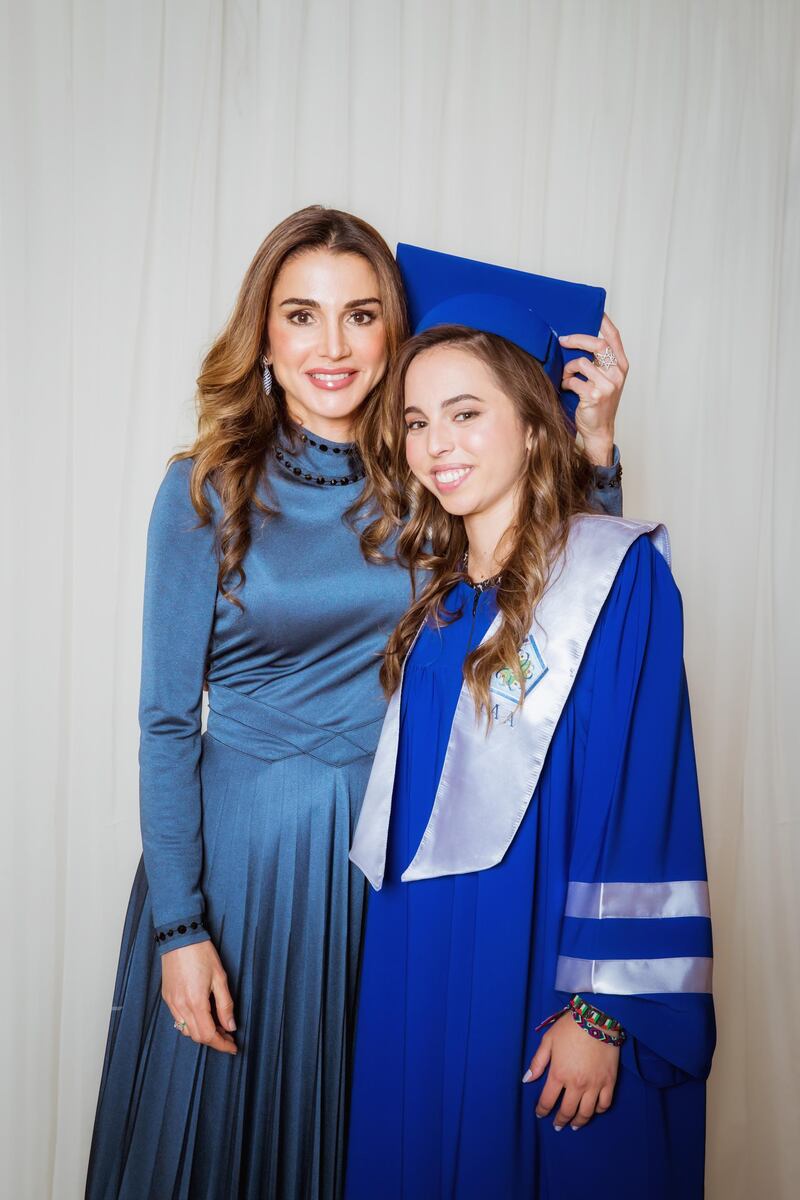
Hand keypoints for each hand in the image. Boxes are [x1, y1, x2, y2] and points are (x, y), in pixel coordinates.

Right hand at [161, 939, 237, 1054]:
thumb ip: (225, 1005)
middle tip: (228, 1035)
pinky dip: (191, 1024)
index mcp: (195, 1002)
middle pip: (196, 1036)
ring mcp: (171, 1002)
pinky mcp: (167, 997)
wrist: (179, 936)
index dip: (222, 1044)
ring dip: (202, 1033)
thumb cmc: (202, 953)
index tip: (233, 1047)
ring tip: (217, 1025)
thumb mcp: (220, 977)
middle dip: (214, 1040)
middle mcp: (180, 1006)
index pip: (208, 1035)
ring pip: (186, 1030)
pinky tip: (202, 1015)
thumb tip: (230, 1026)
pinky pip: (178, 1019)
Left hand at [524, 1012, 618, 1129]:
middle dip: (560, 1120)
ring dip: (579, 1122)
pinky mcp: (609, 1082)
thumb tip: (527, 1080)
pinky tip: (593, 1110)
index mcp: (559, 1074)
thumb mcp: (548, 1041)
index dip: (542, 1110)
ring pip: (586, 1112)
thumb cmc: (569, 1028)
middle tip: (557, 1126)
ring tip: (574, 1125)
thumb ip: (537, 1062)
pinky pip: (604, 1104)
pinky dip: (598, 1110)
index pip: (548, 1100)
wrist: (597, 1018)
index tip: (540, 1114)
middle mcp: (576, 1084)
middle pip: (567, 1111)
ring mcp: (594, 1085)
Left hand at [559, 313, 628, 466]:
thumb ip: (598, 361)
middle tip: (562, 340)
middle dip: (576, 339)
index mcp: (621, 365)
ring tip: (567, 378)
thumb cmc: (598, 402)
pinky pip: (574, 380)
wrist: (599, 430)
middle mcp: (617, 373)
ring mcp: (608, 385)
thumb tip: (575, 339)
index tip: (593, 312)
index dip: (603, 321)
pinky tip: (567, 388)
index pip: (614, 336)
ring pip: (581, 362)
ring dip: (568, 369)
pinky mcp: (596, 395)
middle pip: (597, 344)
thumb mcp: (605, 379)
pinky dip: (567, 383)